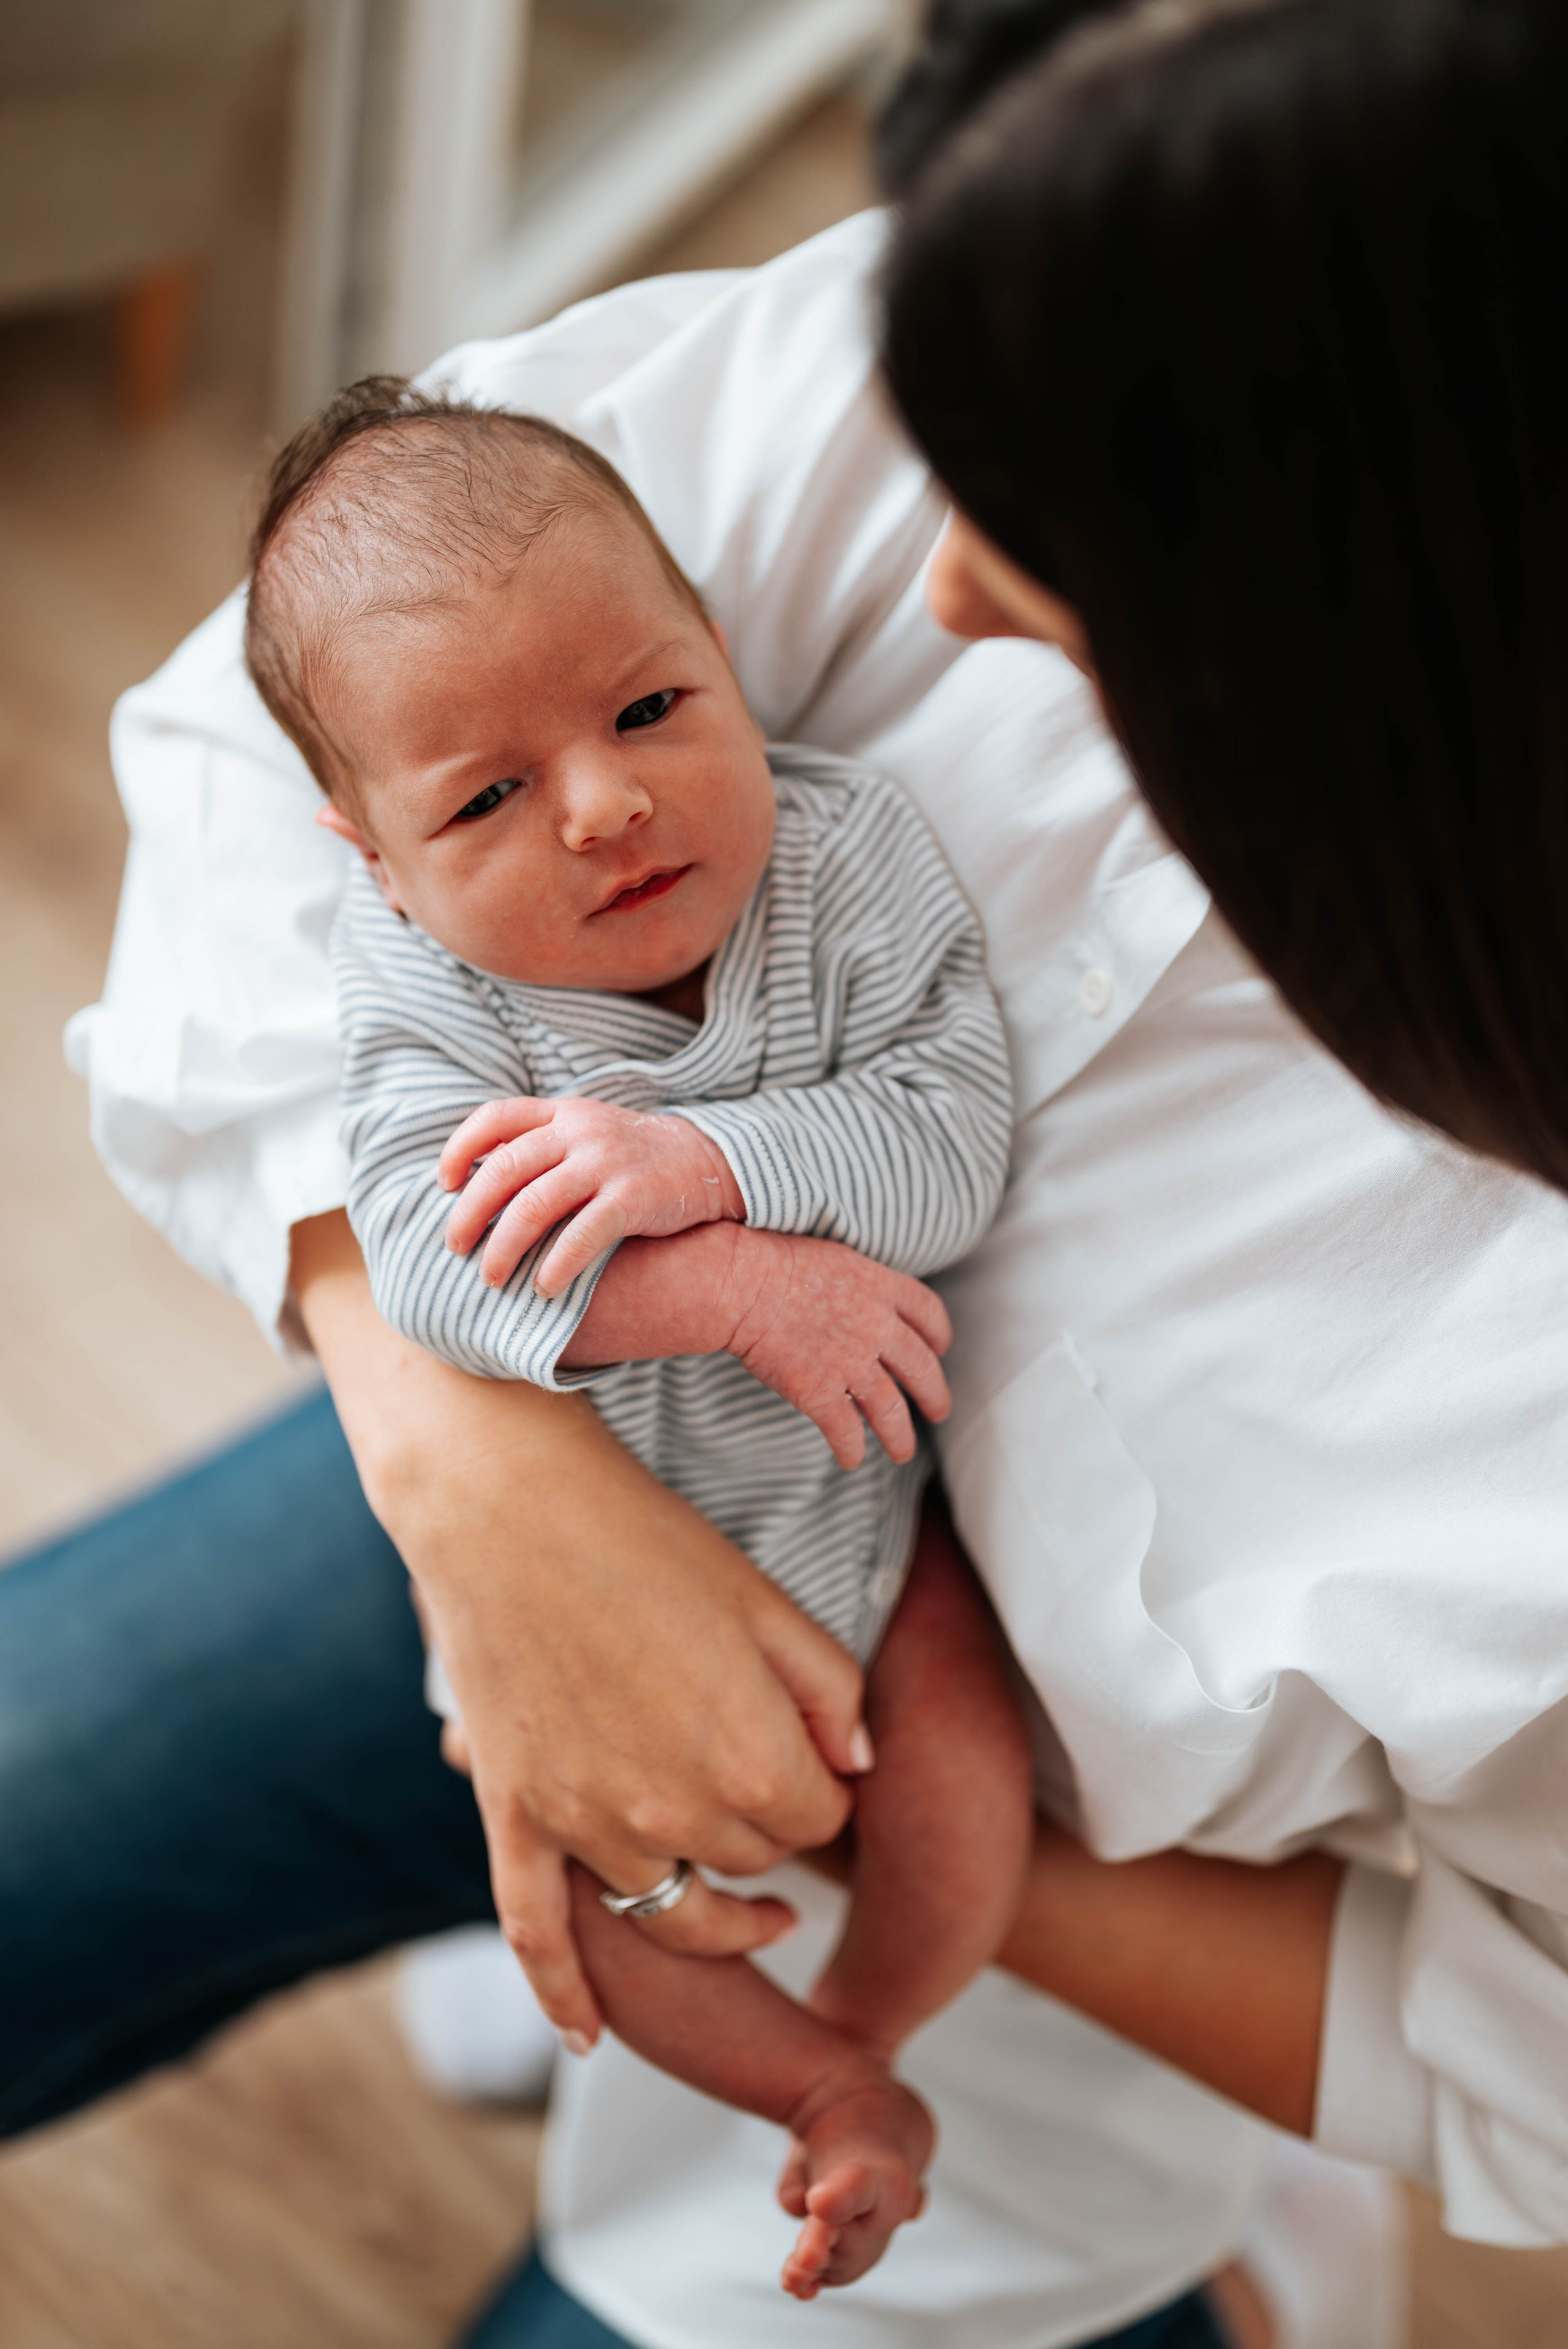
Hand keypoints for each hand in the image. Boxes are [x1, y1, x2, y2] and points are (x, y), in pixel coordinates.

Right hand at [292, 1212, 868, 2047]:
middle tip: (762, 1772)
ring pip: (670, 1912)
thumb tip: (857, 1766)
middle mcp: (670, 1817)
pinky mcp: (513, 1818)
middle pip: (751, 1864)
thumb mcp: (766, 1600)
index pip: (819, 1822)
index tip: (809, 1747)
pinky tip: (591, 2037)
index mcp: (751, 1764)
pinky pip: (537, 1936)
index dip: (822, 1784)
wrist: (503, 1505)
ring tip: (746, 1908)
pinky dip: (564, 1996)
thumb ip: (828, 1690)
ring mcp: (582, 1827)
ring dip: (710, 1904)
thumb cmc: (646, 1539)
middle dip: (770, 1828)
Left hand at [440, 1094, 744, 1294]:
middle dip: (470, 1213)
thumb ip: (540, 1146)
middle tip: (455, 1247)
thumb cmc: (632, 1159)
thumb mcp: (585, 1134)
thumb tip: (476, 1180)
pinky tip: (544, 1287)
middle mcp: (580, 1131)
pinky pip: (582, 1235)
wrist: (707, 1162)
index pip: (494, 1118)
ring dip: (503, 1247)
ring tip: (492, 1277)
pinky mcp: (633, 1197)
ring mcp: (606, 1162)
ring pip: (533, 1205)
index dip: (459, 1149)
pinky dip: (556, 1265)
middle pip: (503, 1169)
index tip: (445, 1185)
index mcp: (562, 1113)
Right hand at [722, 1229, 951, 1469]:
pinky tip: (852, 1459)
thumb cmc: (772, 1260)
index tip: (940, 1349)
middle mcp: (876, 1326)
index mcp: (880, 1286)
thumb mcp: (834, 1258)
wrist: (741, 1283)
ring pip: (891, 1410)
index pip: (929, 1313)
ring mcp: (850, 1362)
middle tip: (938, 1411)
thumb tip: (861, 1304)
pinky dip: (852, 1450)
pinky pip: (846, 1431)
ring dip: (900, 1436)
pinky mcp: (820, 1391)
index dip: (939, 1335)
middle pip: (922, 1368)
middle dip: (935, 1394)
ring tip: (903, 1452)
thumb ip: (859, 1285)